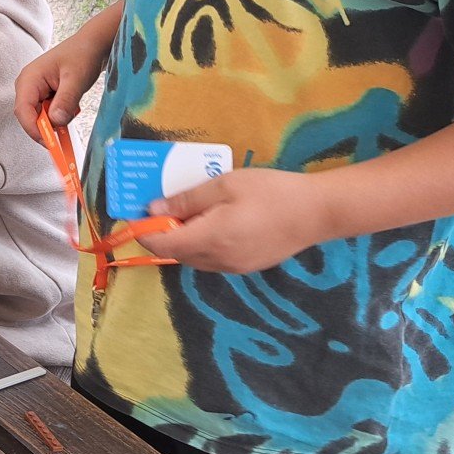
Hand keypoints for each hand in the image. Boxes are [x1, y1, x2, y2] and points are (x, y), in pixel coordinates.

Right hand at [15, 31, 111, 142]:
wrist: (92, 45)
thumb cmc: (83, 55)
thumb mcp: (76, 79)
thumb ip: (65, 100)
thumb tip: (56, 122)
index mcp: (29, 79)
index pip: (23, 111)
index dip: (34, 129)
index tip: (50, 142)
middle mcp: (27, 85)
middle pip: (28, 116)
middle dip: (46, 126)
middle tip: (65, 131)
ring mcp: (35, 90)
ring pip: (39, 116)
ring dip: (54, 120)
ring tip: (72, 107)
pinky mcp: (43, 94)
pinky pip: (46, 113)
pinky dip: (59, 115)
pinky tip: (71, 105)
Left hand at [137, 168, 334, 272]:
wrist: (318, 212)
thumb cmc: (270, 192)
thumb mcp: (224, 185)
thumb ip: (186, 200)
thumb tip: (152, 210)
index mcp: (209, 239)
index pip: (161, 246)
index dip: (142, 232)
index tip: (135, 214)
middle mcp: (218, 261)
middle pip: (175, 254)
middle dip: (163, 233)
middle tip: (164, 204)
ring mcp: (234, 268)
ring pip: (193, 258)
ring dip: (183, 238)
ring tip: (191, 210)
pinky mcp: (247, 267)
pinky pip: (212, 259)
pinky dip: (202, 243)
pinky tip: (214, 221)